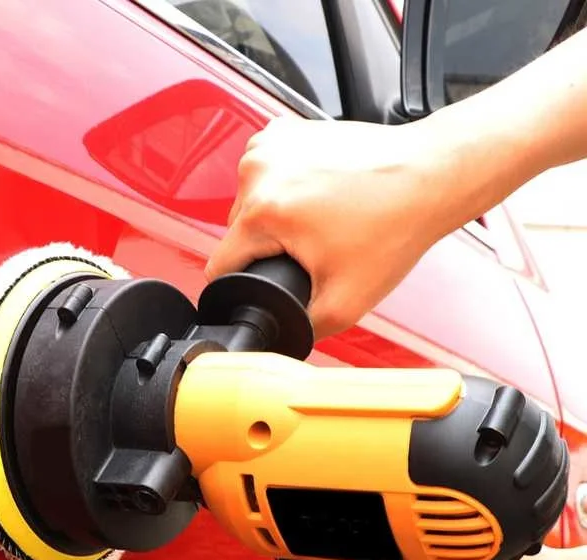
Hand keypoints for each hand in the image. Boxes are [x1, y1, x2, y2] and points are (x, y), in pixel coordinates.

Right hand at [205, 116, 456, 338]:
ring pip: (249, 205)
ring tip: (321, 219)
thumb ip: (298, 329)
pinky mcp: (284, 131)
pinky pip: (265, 176)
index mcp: (264, 210)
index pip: (220, 266)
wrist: (429, 175)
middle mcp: (259, 170)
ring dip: (274, 218)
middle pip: (236, 234)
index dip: (243, 285)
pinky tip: (318, 195)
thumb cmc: (395, 226)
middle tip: (313, 247)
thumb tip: (274, 336)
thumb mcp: (344, 303)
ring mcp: (271, 144)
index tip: (276, 279)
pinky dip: (284, 188)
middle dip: (267, 248)